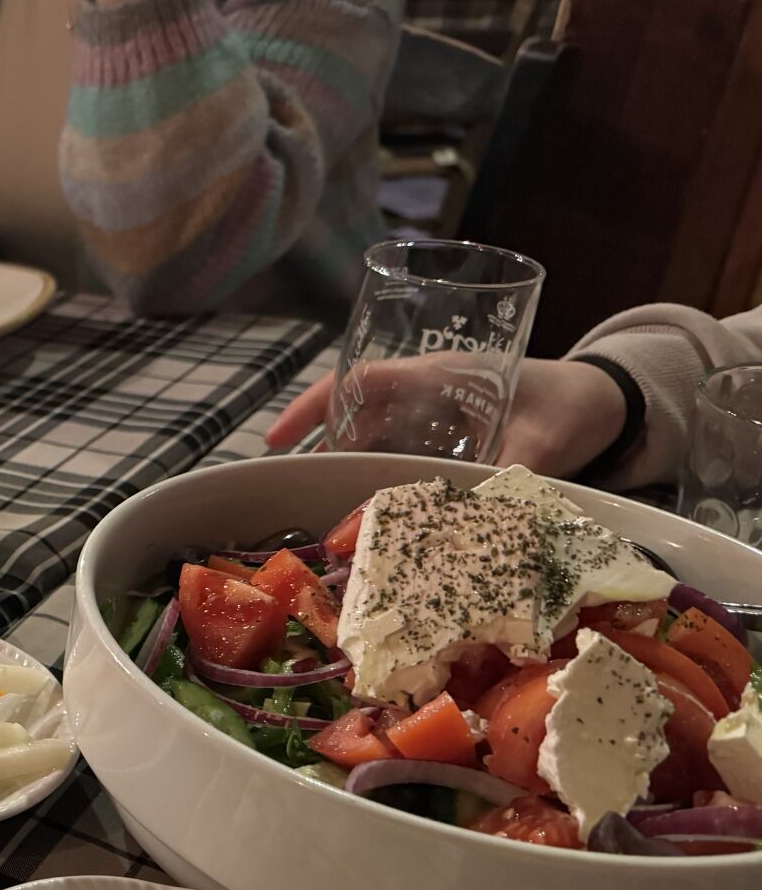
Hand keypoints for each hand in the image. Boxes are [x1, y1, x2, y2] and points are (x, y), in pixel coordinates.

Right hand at [265, 358, 629, 478]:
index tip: (278, 439)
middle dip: (325, 449)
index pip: (361, 380)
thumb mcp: (547, 437)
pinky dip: (383, 478)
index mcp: (442, 374)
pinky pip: (403, 456)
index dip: (315, 405)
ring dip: (352, 468)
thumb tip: (485, 515)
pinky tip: (377, 509)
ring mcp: (439, 417)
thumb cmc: (575, 402)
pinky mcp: (451, 440)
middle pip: (357, 413)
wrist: (610, 401)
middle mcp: (430, 393)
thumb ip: (516, 473)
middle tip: (304, 490)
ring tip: (332, 507)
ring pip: (376, 437)